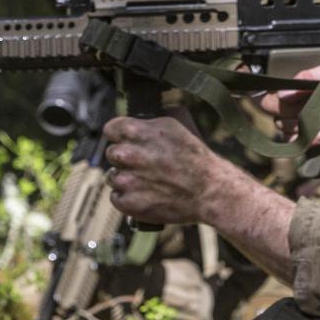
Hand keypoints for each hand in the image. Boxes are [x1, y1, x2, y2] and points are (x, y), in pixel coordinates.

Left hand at [102, 106, 222, 225]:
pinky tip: (145, 194)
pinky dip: (128, 197)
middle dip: (125, 157)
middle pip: (111, 153)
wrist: (209, 190)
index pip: (110, 129)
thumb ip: (151, 120)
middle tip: (143, 163)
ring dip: (126, 178)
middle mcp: (128, 155)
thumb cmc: (196, 157)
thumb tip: (139, 116)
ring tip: (148, 180)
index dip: (120, 135)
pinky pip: (117, 197)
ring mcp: (127, 180)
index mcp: (136, 131)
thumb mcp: (177, 124)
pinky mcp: (129, 202)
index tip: (127, 141)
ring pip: (113, 176)